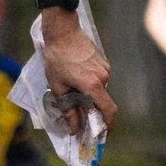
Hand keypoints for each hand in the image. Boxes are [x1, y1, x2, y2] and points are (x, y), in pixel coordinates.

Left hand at [39, 8, 118, 127]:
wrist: (63, 31)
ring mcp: (105, 69)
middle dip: (93, 111)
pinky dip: (90, 85)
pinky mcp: (103, 62)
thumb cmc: (57, 59)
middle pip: (102, 102)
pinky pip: (99, 80)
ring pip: (100, 91)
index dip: (108, 125)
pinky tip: (76, 76)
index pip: (108, 111)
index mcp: (92, 86)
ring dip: (89, 95)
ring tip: (71, 89)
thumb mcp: (58, 87)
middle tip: (80, 115)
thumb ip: (68, 110)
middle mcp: (103, 78)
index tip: (104, 135)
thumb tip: (74, 129)